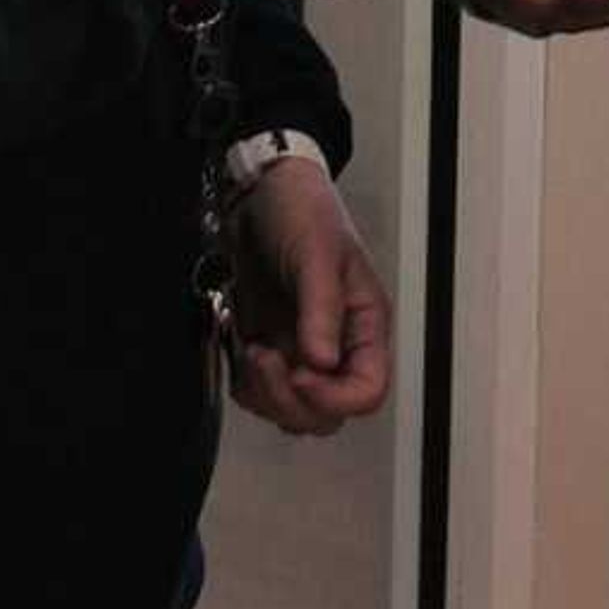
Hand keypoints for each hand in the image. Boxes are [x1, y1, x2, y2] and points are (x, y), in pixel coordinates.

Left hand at [222, 160, 390, 435]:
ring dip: (265, 396)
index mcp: (364, 326)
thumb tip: (321, 364)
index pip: (367, 391)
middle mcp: (338, 348)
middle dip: (291, 400)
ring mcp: (302, 353)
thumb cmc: (301, 212)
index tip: (297, 370)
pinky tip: (241, 351)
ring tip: (251, 350)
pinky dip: (247, 388)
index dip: (333, 397)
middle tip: (264, 356)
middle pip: (327, 415)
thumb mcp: (316, 254)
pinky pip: (261, 397)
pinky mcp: (270, 350)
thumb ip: (321, 309)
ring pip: (292, 413)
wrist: (259, 192)